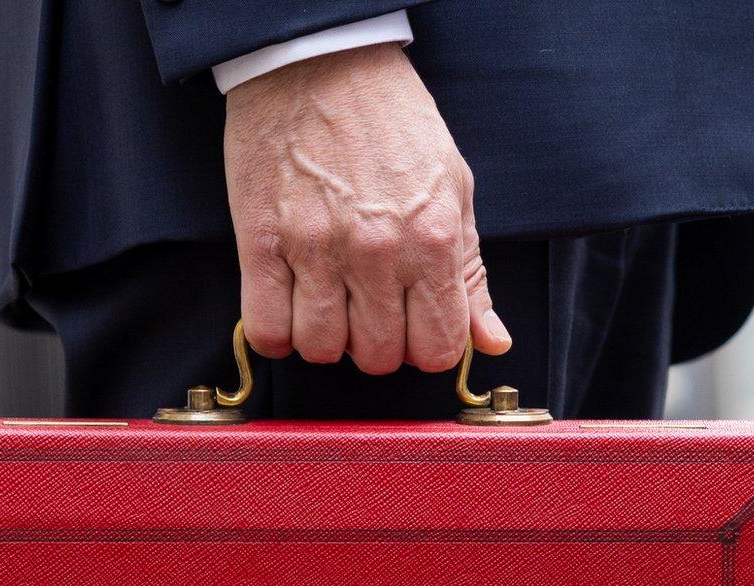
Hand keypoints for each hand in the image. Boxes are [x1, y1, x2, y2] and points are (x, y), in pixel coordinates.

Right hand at [223, 43, 510, 374]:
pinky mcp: (260, 242)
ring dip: (325, 339)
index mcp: (433, 237)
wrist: (320, 61)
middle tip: (368, 308)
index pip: (439, 347)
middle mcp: (377, 251)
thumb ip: (470, 270)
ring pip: (321, 349)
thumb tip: (493, 340)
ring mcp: (315, 248)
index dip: (428, 346)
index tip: (414, 327)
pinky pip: (266, 329)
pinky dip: (277, 333)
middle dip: (376, 343)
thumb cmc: (389, 117)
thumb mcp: (454, 186)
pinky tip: (289, 306)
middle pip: (379, 356)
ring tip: (327, 302)